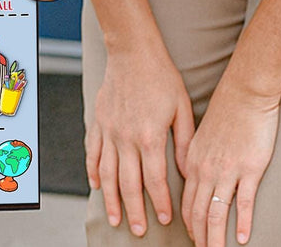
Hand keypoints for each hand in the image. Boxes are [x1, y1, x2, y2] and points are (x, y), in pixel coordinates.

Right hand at [87, 46, 194, 236]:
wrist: (132, 51)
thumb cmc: (162, 77)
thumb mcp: (182, 108)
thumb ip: (184, 142)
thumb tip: (187, 171)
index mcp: (149, 136)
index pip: (155, 180)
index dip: (161, 203)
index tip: (167, 219)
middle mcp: (126, 138)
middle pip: (129, 184)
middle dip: (135, 211)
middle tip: (140, 230)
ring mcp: (109, 130)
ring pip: (107, 174)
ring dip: (111, 199)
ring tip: (116, 219)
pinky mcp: (98, 122)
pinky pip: (93, 152)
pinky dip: (93, 172)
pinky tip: (97, 186)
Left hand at [181, 77, 279, 246]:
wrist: (245, 91)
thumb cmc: (226, 110)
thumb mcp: (200, 134)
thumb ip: (195, 157)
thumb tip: (192, 176)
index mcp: (192, 161)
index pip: (186, 202)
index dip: (189, 225)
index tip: (194, 239)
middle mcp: (205, 169)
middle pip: (198, 213)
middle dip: (200, 238)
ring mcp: (227, 170)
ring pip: (216, 213)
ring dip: (216, 238)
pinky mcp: (249, 169)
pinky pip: (243, 202)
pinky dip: (242, 223)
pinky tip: (243, 239)